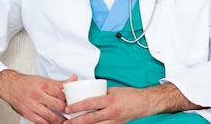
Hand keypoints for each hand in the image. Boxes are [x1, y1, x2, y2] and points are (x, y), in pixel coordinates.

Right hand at [0, 70, 76, 123]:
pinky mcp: (28, 114)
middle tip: (74, 114)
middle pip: (59, 105)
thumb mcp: (44, 80)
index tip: (75, 103)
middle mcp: (39, 95)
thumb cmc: (27, 83)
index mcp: (44, 85)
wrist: (10, 86)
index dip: (70, 100)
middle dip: (68, 111)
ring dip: (61, 120)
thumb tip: (74, 79)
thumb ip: (60, 83)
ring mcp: (33, 106)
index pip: (62, 94)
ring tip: (67, 121)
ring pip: (52, 116)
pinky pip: (42, 122)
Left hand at [64, 83, 201, 123]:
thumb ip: (101, 93)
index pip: (90, 103)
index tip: (68, 109)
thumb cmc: (130, 95)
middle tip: (65, 123)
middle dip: (75, 122)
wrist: (144, 103)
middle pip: (90, 119)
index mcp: (110, 100)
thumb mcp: (113, 90)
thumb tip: (88, 94)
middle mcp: (111, 112)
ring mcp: (114, 121)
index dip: (77, 107)